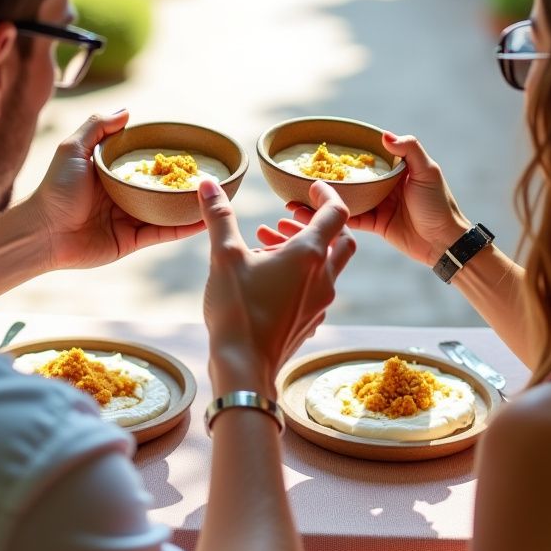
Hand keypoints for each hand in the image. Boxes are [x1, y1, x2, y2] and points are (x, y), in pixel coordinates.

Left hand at [27, 110, 203, 270]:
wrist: (43, 232)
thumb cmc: (55, 189)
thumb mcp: (73, 149)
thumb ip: (97, 127)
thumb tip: (127, 111)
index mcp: (111, 173)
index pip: (144, 161)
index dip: (164, 155)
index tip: (189, 148)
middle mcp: (123, 194)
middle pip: (160, 186)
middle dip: (183, 181)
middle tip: (210, 172)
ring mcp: (129, 218)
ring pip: (166, 210)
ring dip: (189, 204)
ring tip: (216, 195)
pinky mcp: (132, 240)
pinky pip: (163, 232)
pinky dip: (184, 227)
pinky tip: (204, 219)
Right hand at [199, 177, 355, 397]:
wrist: (244, 368)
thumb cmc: (237, 310)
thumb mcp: (224, 256)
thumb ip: (219, 217)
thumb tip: (208, 183)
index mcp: (309, 255)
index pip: (336, 212)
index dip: (326, 194)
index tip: (311, 186)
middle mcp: (323, 278)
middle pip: (342, 239)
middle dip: (319, 221)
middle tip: (289, 215)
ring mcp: (320, 303)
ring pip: (327, 265)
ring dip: (305, 247)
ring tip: (266, 242)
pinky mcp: (310, 321)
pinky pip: (316, 288)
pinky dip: (301, 272)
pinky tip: (270, 275)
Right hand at [263, 132, 469, 269]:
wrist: (445, 243)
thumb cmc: (439, 204)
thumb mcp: (428, 172)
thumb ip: (410, 150)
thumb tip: (384, 135)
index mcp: (394, 169)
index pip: (366, 157)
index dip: (345, 153)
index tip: (320, 149)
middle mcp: (382, 184)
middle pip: (350, 178)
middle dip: (325, 176)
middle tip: (299, 174)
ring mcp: (376, 204)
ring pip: (344, 199)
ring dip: (321, 200)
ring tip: (293, 199)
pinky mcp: (374, 225)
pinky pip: (349, 219)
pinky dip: (331, 217)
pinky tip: (309, 216)